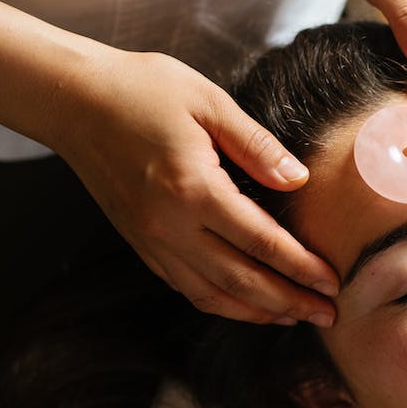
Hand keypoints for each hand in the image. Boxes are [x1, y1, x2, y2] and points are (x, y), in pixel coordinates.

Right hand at [52, 48, 338, 325]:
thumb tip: (299, 180)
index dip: (302, 267)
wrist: (71, 100)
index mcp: (193, 189)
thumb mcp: (209, 102)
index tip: (335, 283)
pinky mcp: (138, 243)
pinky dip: (220, 302)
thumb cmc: (143, 89)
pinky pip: (184, 286)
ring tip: (294, 318)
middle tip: (329, 315)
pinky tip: (246, 303)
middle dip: (290, 303)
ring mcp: (150, 240)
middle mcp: (169, 226)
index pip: (261, 242)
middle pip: (241, 281)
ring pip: (211, 294)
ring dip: (256, 312)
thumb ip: (257, 145)